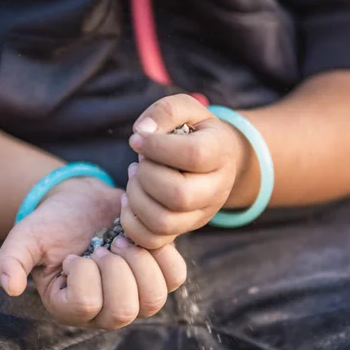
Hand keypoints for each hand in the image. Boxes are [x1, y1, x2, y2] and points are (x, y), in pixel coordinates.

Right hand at [0, 176, 185, 329]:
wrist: (82, 203)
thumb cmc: (52, 224)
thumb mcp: (25, 238)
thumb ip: (11, 260)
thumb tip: (10, 287)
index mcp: (72, 308)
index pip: (86, 306)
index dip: (84, 273)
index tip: (76, 253)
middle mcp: (106, 311)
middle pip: (125, 311)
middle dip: (115, 268)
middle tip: (104, 244)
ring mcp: (136, 295)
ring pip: (155, 298)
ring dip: (139, 260)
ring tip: (123, 240)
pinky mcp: (158, 274)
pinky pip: (175, 276)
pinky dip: (162, 251)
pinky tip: (140, 235)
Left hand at [122, 94, 247, 248]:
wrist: (215, 160)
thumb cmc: (195, 131)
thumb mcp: (186, 109)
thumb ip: (165, 112)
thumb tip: (141, 132)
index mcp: (221, 152)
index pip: (193, 155)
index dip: (158, 147)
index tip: (137, 139)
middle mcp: (216, 188)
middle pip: (179, 195)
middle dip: (147, 176)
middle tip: (139, 162)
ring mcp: (201, 214)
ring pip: (164, 221)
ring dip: (137, 198)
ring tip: (135, 179)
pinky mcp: (183, 230)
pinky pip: (153, 240)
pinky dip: (131, 223)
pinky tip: (129, 200)